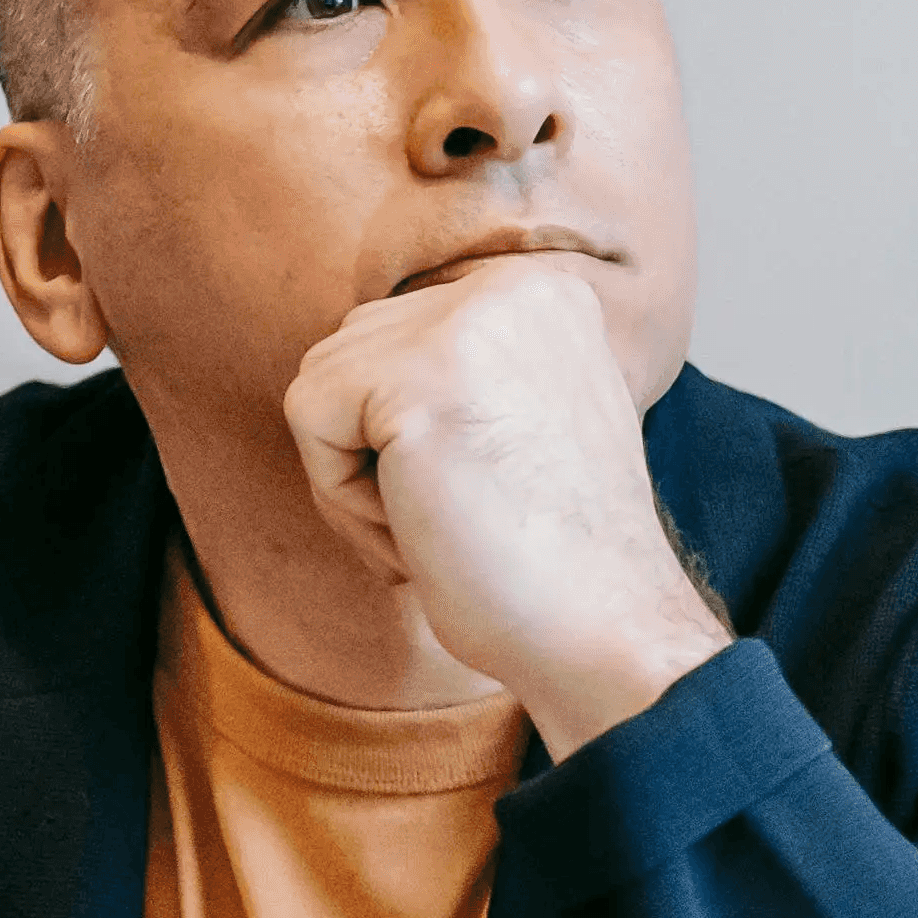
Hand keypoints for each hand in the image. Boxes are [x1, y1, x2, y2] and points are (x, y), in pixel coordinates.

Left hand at [282, 258, 728, 755]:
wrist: (608, 630)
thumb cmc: (554, 559)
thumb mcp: (521, 423)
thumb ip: (458, 374)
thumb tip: (346, 379)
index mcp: (543, 293)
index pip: (399, 336)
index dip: (405, 438)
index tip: (478, 503)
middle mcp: (511, 287)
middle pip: (352, 351)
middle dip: (372, 453)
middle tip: (451, 527)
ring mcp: (467, 325)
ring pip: (322, 382)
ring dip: (357, 480)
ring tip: (442, 529)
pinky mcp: (419, 379)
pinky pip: (309, 416)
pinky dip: (341, 498)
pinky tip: (421, 535)